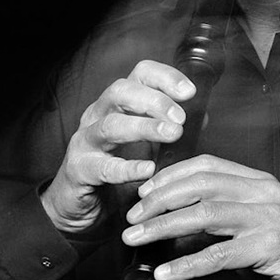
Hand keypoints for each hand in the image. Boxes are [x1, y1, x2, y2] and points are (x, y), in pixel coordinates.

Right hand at [41, 60, 194, 233]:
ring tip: (172, 134)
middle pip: (121, 91)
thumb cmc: (115, 168)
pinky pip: (102, 166)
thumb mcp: (146, 144)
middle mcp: (98, 115)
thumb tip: (200, 117)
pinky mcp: (79, 170)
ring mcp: (85, 141)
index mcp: (118, 104)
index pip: (140, 75)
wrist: (80, 204)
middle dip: (154, 101)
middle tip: (180, 118)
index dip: (165, 77)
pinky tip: (149, 169)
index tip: (190, 92)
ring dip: (144, 127)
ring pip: (110, 125)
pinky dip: (127, 167)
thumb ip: (169, 128)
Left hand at [120, 154, 279, 279]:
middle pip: (199, 186)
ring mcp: (269, 219)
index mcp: (262, 182)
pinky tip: (166, 274)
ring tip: (135, 239)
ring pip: (203, 215)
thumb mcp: (266, 221)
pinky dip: (186, 265)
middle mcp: (265, 193)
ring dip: (162, 226)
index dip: (171, 176)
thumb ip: (234, 213)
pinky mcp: (271, 248)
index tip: (145, 192)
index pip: (208, 165)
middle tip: (131, 218)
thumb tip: (184, 218)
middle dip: (158, 200)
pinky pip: (218, 255)